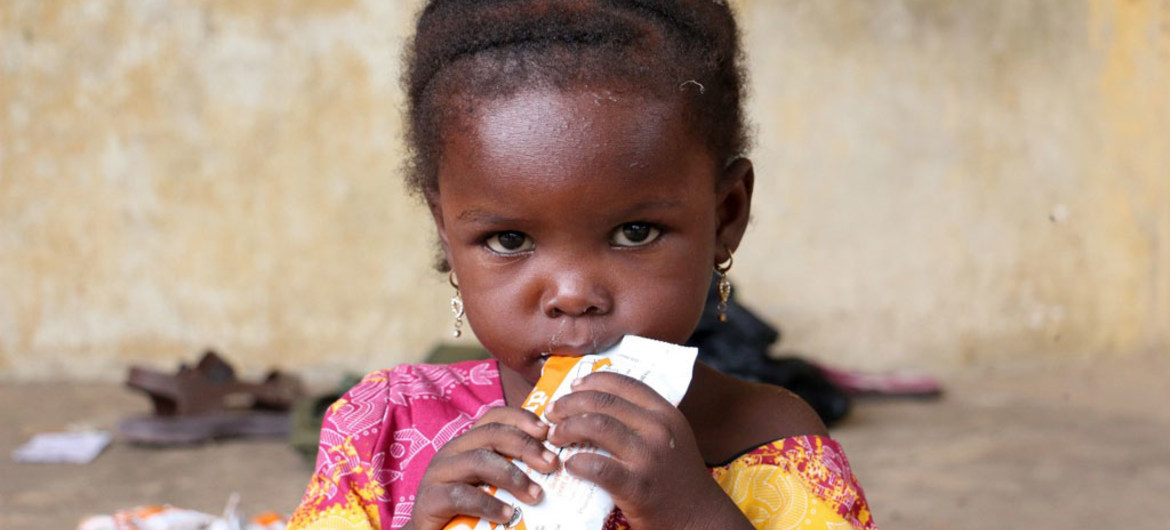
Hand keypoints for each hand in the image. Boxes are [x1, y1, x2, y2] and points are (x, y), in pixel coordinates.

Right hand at [405, 406, 560, 529]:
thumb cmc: (468, 510)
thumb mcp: (492, 485)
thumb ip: (513, 472)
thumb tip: (553, 467)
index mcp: (468, 443)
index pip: (495, 418)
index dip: (521, 418)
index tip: (547, 430)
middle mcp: (452, 451)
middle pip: (491, 435)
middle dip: (525, 446)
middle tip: (551, 464)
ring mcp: (438, 473)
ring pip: (478, 461)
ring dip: (512, 476)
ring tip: (535, 495)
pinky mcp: (430, 499)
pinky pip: (462, 495)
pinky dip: (488, 504)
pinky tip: (507, 514)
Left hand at [543, 373, 752, 529]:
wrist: (700, 519)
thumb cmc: (678, 478)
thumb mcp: (672, 438)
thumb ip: (644, 420)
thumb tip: (599, 405)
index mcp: (665, 413)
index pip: (622, 383)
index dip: (591, 381)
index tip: (572, 387)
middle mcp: (658, 429)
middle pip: (602, 401)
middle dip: (569, 403)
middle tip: (553, 414)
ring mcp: (648, 457)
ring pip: (596, 425)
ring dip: (567, 428)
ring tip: (555, 436)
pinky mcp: (637, 486)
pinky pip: (597, 466)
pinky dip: (576, 462)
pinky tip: (570, 465)